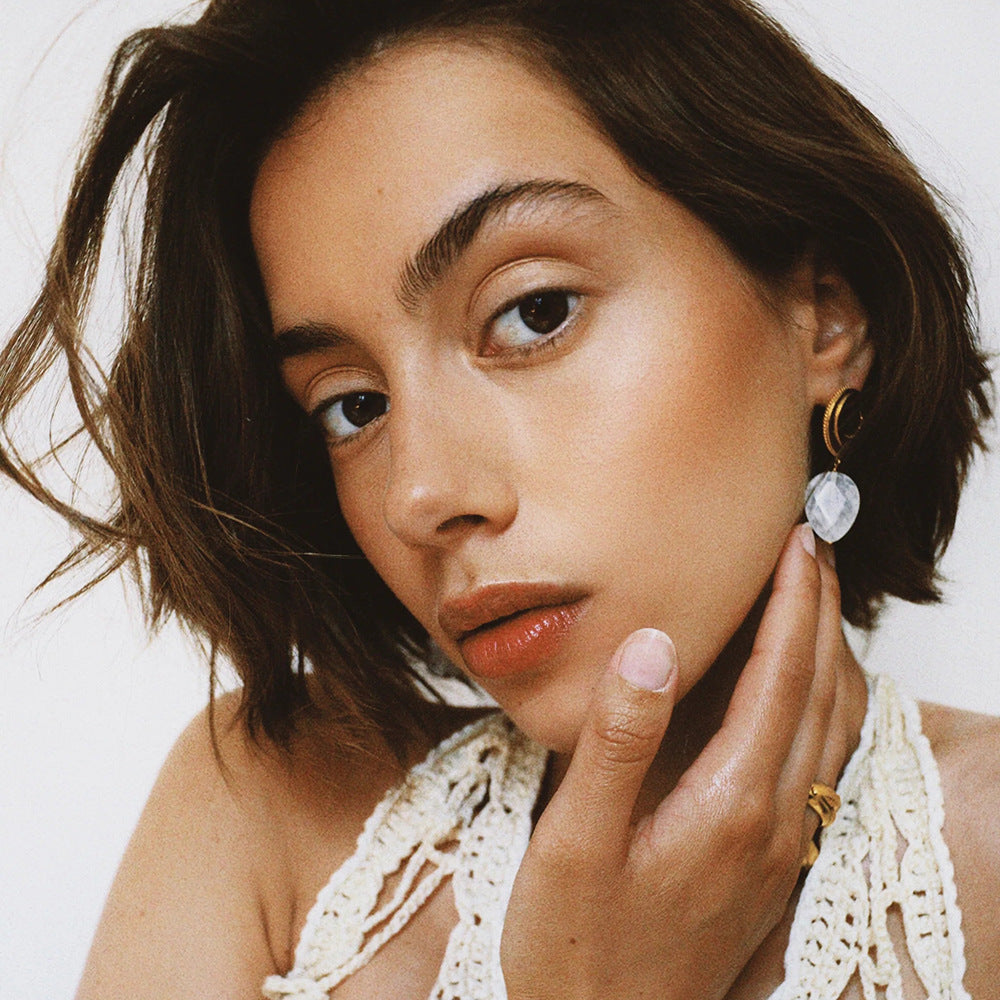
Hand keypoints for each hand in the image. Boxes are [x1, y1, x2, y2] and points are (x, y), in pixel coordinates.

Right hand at [500, 524, 854, 999]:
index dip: (792, 603)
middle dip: (821, 611)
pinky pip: (821, 761)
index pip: (782, 678)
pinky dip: (824, 703)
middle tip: (810, 546)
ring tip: (811, 598)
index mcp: (730, 805)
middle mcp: (773, 822)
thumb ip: (617, 740)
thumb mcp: (575, 841)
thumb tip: (651, 642)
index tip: (795, 540)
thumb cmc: (576, 944)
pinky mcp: (770, 863)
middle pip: (824, 694)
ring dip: (830, 653)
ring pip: (834, 729)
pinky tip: (799, 688)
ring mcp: (780, 847)